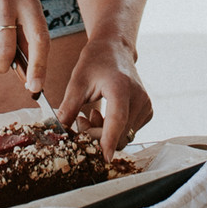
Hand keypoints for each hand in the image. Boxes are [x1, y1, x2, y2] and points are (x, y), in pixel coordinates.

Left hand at [56, 36, 151, 159]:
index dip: (108, 141)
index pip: (117, 121)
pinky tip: (105, 115)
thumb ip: (68, 108)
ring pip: (124, 136)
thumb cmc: (96, 61)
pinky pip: (129, 132)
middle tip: (80, 121)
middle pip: (118, 134)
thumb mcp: (77, 82)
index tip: (103, 159)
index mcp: (121, 88)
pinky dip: (114, 130)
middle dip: (96, 136)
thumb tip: (58, 133)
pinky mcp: (148, 111)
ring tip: (91, 115)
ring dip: (104, 134)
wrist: (115, 48)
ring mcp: (146, 105)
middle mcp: (139, 97)